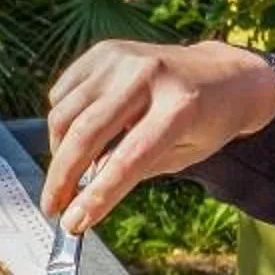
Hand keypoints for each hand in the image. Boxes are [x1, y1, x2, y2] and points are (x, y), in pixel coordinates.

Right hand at [43, 38, 274, 232]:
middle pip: (87, 134)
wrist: (223, 74)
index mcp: (180, 107)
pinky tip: (76, 136)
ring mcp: (122, 58)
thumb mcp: (185, 155)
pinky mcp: (104, 51)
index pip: (129, 160)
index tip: (73, 224)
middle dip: (62, 178)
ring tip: (67, 174)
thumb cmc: (207, 121)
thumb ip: (138, 169)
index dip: (97, 196)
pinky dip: (61, 121)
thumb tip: (85, 185)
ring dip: (57, 152)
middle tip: (52, 207)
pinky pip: (62, 93)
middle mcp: (147, 75)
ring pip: (65, 113)